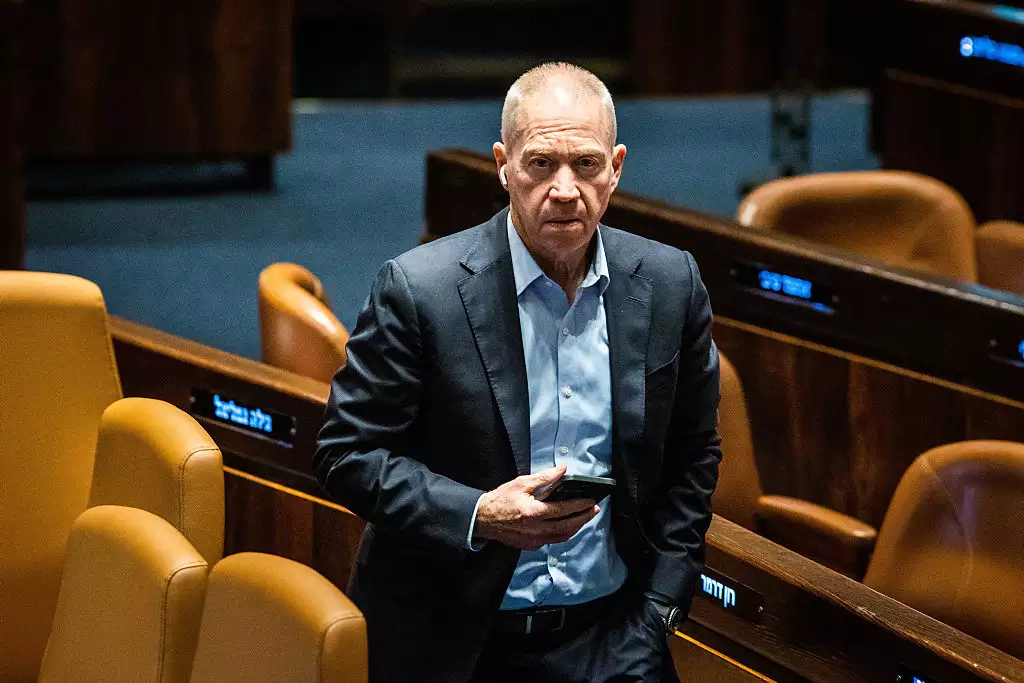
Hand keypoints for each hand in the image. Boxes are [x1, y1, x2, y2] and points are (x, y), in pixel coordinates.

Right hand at [474, 464, 598, 549]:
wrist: (483, 519)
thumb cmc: (500, 500)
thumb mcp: (521, 483)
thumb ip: (544, 477)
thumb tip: (562, 469)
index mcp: (533, 513)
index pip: (563, 510)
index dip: (580, 505)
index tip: (591, 501)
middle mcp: (536, 529)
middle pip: (567, 526)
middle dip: (584, 518)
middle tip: (594, 510)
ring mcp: (534, 539)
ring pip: (562, 536)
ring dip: (576, 526)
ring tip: (585, 517)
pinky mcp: (531, 545)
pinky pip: (553, 540)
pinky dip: (564, 532)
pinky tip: (568, 525)